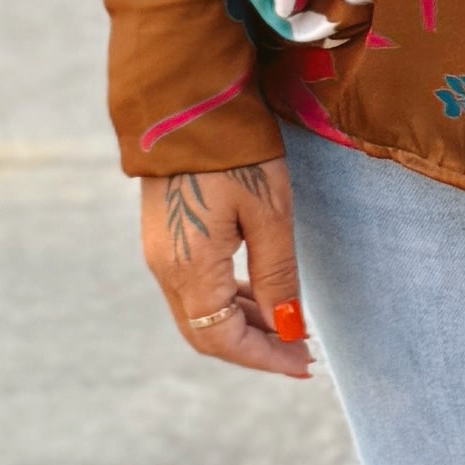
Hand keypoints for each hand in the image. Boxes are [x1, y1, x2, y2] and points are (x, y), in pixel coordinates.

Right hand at [139, 159, 312, 381]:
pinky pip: (195, 286)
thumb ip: (278, 276)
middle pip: (206, 333)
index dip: (265, 358)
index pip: (223, 340)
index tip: (304, 363)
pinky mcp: (164, 237)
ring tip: (289, 325)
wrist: (186, 100)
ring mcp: (160, 253)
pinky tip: (262, 294)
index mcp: (189, 268)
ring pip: (200, 312)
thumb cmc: (235, 152)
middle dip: (255, 349)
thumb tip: (288, 328)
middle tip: (301, 354)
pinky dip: (229, 300)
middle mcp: (165, 269)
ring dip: (243, 325)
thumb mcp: (270, 214)